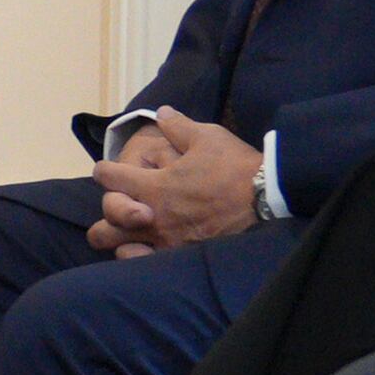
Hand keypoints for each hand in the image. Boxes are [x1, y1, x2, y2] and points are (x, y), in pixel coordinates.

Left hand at [90, 109, 261, 254]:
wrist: (269, 200)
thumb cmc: (237, 168)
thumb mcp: (208, 137)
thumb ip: (178, 126)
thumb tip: (162, 112)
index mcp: (154, 185)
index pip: (108, 176)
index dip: (106, 169)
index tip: (111, 169)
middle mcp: (152, 215)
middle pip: (105, 214)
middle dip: (109, 204)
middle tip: (123, 199)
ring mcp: (163, 239)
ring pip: (113, 243)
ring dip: (115, 232)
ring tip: (127, 226)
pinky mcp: (177, 257)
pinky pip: (138, 262)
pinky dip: (132, 255)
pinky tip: (141, 247)